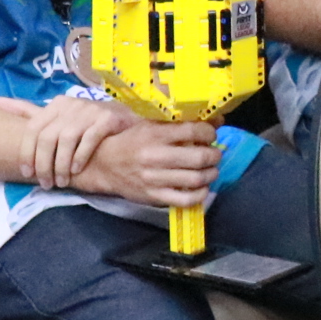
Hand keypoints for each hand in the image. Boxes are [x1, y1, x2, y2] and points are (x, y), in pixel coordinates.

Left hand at [0, 91, 132, 189]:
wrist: (125, 122)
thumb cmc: (86, 122)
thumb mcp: (56, 115)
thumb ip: (28, 111)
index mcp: (55, 104)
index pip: (33, 128)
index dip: (26, 152)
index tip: (26, 173)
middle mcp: (71, 105)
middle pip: (48, 137)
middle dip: (44, 164)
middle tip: (45, 183)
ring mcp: (90, 111)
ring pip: (66, 139)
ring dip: (61, 164)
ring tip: (61, 182)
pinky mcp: (108, 119)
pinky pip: (89, 139)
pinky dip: (80, 156)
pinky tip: (77, 170)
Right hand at [84, 117, 221, 209]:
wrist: (103, 164)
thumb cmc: (131, 141)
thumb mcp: (150, 124)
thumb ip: (180, 121)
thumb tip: (217, 119)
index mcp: (154, 134)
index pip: (193, 131)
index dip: (209, 133)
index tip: (210, 135)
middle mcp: (155, 156)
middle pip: (199, 157)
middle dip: (214, 155)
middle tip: (214, 154)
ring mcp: (154, 179)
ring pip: (195, 179)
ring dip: (211, 174)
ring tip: (210, 170)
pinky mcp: (153, 197)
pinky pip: (185, 200)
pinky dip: (200, 194)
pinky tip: (201, 187)